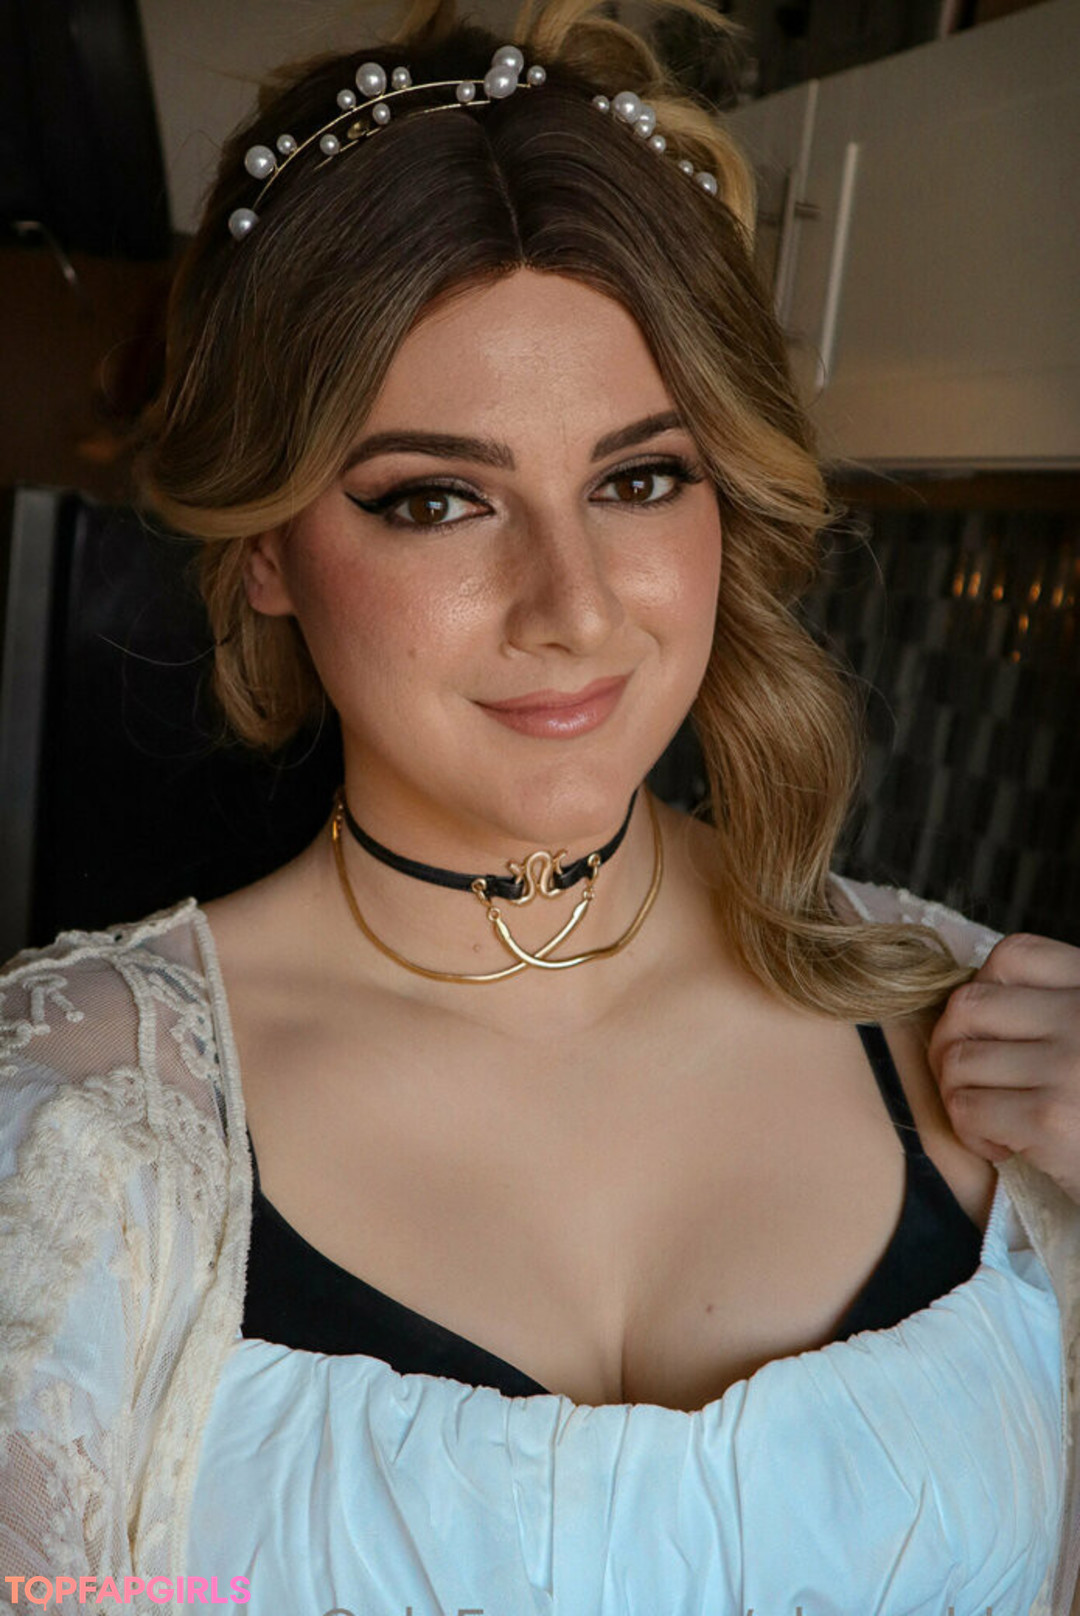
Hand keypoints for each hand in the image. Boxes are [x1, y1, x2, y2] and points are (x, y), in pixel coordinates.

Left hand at [927, 933, 1079, 1202]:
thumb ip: (1055, 1008)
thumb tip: (976, 995)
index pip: (1013, 956)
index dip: (984, 989)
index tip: (995, 1034)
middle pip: (969, 1004)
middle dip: (951, 1044)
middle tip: (972, 1081)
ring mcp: (1068, 1065)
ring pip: (959, 1059)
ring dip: (959, 1095)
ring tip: (992, 1120)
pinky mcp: (1050, 1119)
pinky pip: (966, 1108)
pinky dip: (971, 1134)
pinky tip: (1006, 1149)